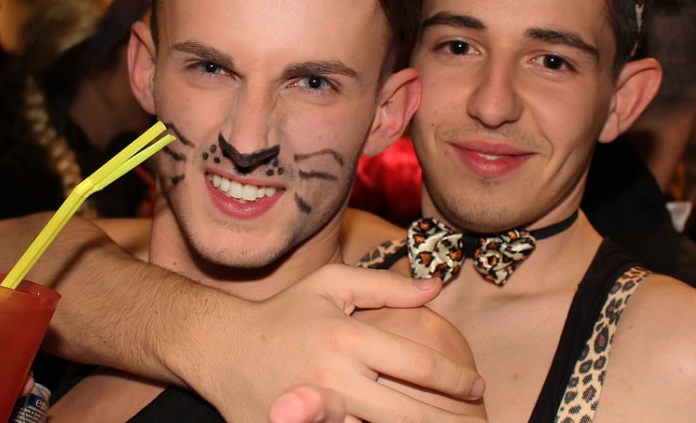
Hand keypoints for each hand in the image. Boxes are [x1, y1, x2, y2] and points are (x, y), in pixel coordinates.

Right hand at [183, 265, 484, 421]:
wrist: (219, 348)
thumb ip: (386, 286)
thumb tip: (436, 287)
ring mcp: (313, 410)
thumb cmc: (284, 313)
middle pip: (409, 412)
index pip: (421, 366)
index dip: (458, 380)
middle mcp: (334, 377)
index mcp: (347, 337)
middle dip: (448, 420)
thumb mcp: (331, 285)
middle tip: (472, 420)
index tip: (476, 387)